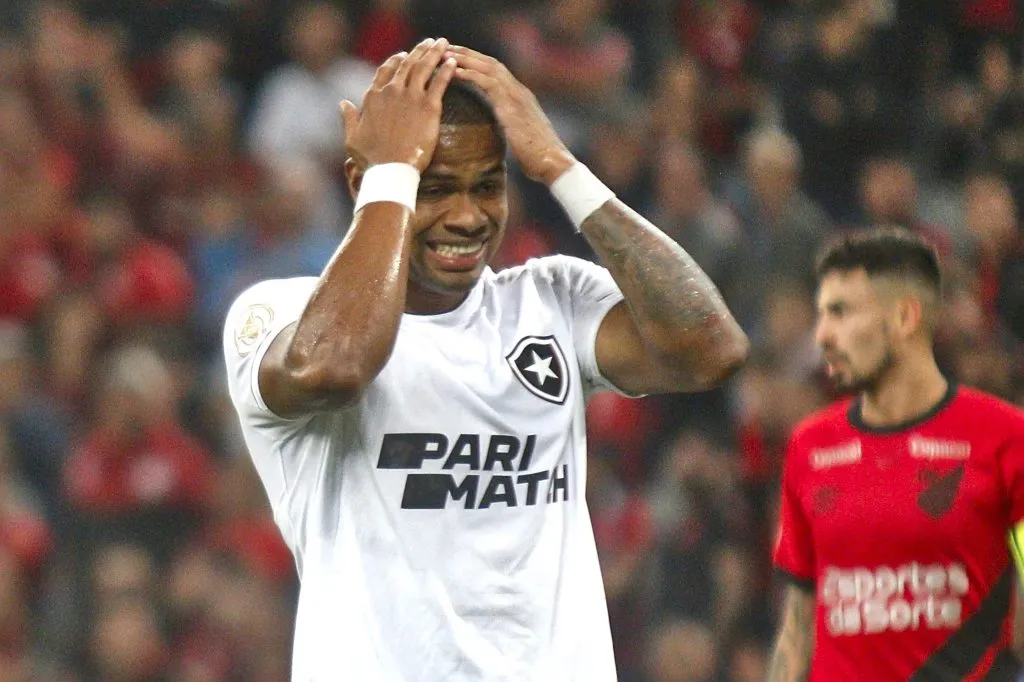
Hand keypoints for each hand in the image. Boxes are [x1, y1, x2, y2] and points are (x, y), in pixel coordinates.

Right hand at [340, 38, 454, 172]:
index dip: (395, 61)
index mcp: (374, 97)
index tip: (403, 55)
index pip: (385, 71)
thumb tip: (343, 103)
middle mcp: (392, 92)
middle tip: (429, 42)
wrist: (391, 170)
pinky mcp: (429, 107)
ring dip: (434, 52)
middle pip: (407, 64)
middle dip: (419, 50)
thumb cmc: (371, 159)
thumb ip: (349, 118)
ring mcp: (411, 97)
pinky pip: (440, 83)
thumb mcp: (352, 138)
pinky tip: (453, 62)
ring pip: (423, 67)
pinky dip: (447, 70)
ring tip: (443, 43)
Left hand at [445, 45, 574, 185]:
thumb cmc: (538, 159)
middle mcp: (519, 92)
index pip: (496, 73)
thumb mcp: (521, 139)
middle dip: (468, 54)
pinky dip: (470, 74)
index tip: (457, 59)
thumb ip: (510, 129)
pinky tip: (454, 72)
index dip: (476, 63)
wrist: (553, 164)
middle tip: (446, 48)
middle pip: (491, 63)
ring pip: (488, 67)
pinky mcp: (512, 105)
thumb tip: (501, 134)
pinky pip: (488, 82)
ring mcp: (517, 96)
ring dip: (466, 59)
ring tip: (445, 54)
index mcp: (521, 98)